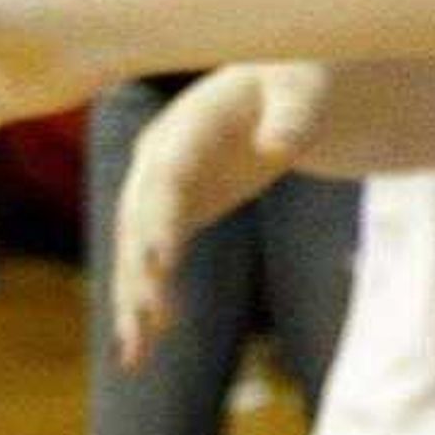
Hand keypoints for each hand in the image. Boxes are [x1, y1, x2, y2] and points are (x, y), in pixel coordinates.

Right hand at [110, 65, 324, 369]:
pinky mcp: (176, 217)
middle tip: (146, 319)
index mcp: (187, 127)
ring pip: (136, 253)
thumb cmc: (295, 80)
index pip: (165, 176)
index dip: (158, 216)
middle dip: (139, 270)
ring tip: (134, 354)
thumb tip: (279, 146)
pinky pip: (153, 266)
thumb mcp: (302, 89)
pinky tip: (140, 353)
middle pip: (139, 221)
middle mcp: (160, 161)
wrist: (280, 86)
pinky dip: (146, 305)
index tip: (158, 260)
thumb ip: (292, 115)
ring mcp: (162, 192)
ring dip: (133, 301)